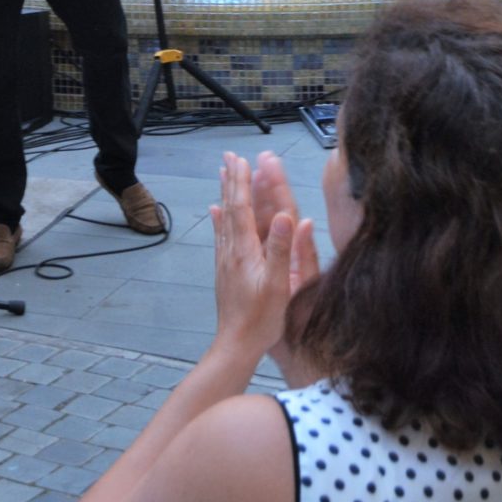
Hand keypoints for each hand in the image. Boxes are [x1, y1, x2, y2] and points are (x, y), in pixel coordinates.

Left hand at [209, 151, 314, 366]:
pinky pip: (221, 235)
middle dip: (232, 181)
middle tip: (230, 157)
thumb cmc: (261, 319)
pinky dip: (219, 218)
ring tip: (224, 174)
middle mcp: (231, 251)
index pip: (242, 208)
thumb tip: (287, 215)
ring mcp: (226, 260)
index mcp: (245, 251)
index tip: (242, 160)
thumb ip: (281, 249)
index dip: (243, 183)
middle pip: (230, 208)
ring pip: (224, 218)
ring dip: (225, 194)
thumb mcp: (278, 285)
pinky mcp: (225, 270)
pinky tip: (214, 211)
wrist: (236, 344)